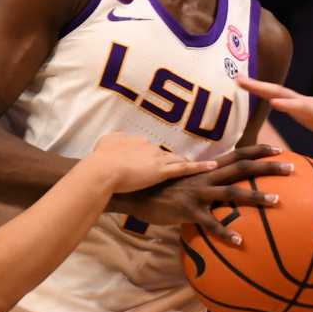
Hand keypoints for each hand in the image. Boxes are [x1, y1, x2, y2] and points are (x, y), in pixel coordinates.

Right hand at [79, 131, 217, 198]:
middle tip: (181, 167)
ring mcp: (157, 158)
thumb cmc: (100, 159)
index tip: (157, 163)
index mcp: (137, 141)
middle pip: (165, 155)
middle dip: (172, 162)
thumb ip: (115, 141)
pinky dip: (200, 167)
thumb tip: (117, 140)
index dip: (153, 158)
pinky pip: (185, 168)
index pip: (149, 150)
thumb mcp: (105, 143)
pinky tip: (213, 166)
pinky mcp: (162, 171)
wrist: (102, 169)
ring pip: (177, 160)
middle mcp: (150, 147)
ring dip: (188, 164)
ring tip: (202, 168)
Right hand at [118, 141, 292, 245]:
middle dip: (269, 168)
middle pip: (243, 168)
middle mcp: (206, 176)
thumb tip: (220, 188)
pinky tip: (240, 242)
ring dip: (256, 197)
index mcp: (206, 168)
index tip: (279, 150)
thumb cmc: (160, 189)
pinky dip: (226, 233)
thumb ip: (203, 180)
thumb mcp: (184, 179)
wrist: (134, 193)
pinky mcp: (189, 211)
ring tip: (277, 202)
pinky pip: (211, 224)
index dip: (258, 150)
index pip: (237, 154)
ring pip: (233, 192)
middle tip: (293, 168)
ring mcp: (198, 192)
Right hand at [237, 76, 312, 152]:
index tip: (274, 102)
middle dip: (263, 87)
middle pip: (282, 93)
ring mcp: (297, 102)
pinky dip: (258, 92)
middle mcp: (305, 102)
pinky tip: (243, 89)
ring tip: (236, 79)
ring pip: (274, 92)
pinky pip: (272, 97)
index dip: (290, 105)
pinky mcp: (291, 105)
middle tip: (242, 80)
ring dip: (256, 86)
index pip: (302, 107)